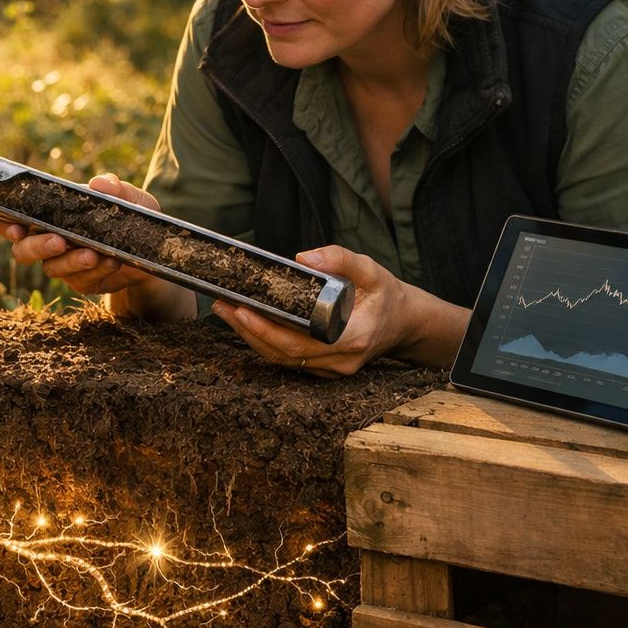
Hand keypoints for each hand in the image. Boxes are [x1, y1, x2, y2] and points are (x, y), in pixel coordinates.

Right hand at [0, 173, 159, 296]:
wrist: (152, 248)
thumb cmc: (130, 215)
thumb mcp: (128, 198)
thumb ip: (115, 188)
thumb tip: (100, 183)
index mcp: (51, 217)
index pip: (15, 222)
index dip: (8, 227)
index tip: (15, 228)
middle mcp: (52, 242)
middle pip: (24, 252)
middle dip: (37, 247)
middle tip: (58, 241)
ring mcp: (66, 265)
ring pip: (53, 269)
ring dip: (71, 261)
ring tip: (92, 254)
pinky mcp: (85, 282)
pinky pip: (82, 281)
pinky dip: (97, 271)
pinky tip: (112, 262)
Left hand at [210, 244, 468, 376]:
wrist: (404, 322)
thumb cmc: (386, 295)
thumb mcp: (371, 269)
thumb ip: (340, 259)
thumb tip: (303, 257)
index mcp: (352, 338)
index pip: (299, 342)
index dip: (267, 329)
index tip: (243, 309)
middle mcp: (341, 361)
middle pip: (283, 354)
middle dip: (248, 330)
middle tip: (224, 305)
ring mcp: (332, 370)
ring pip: (282, 360)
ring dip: (251, 337)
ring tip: (226, 311)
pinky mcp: (324, 369)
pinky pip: (288, 361)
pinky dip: (264, 342)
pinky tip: (246, 322)